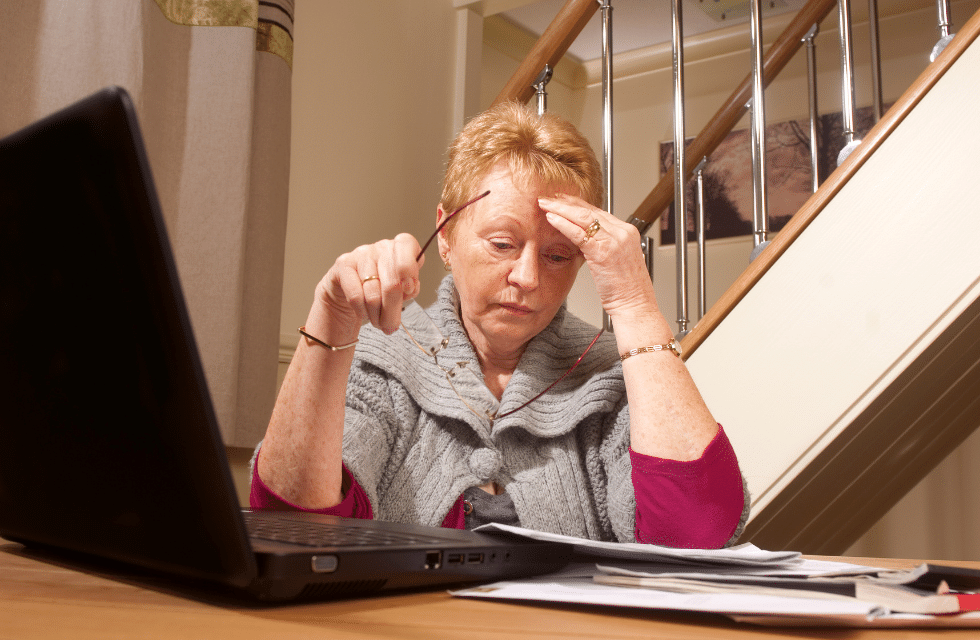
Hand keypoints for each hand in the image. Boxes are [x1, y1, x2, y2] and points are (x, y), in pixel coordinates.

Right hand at [316, 232, 423, 337]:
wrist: (347, 291)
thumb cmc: (380, 289)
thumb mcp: (401, 290)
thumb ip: (410, 288)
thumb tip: (409, 290)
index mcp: (401, 248)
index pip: (407, 244)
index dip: (410, 269)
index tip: (409, 289)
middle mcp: (382, 247)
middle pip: (392, 282)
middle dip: (392, 311)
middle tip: (391, 326)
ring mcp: (361, 254)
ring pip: (373, 294)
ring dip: (376, 315)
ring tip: (377, 322)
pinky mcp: (343, 264)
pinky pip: (356, 296)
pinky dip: (362, 311)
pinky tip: (364, 313)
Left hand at [539, 194, 657, 321]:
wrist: (636, 305)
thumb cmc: (626, 289)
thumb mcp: (616, 261)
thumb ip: (602, 246)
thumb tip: (584, 240)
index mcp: (627, 232)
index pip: (598, 212)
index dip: (577, 205)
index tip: (562, 201)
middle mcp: (622, 232)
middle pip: (590, 211)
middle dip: (566, 202)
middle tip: (549, 198)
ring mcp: (614, 241)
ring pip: (583, 217)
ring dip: (561, 209)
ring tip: (545, 205)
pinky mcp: (604, 252)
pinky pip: (579, 233)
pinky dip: (563, 224)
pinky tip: (551, 219)